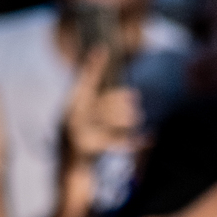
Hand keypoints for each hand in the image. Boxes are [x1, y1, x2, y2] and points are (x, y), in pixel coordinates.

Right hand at [62, 45, 141, 167]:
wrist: (68, 166)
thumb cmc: (81, 134)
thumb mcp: (83, 112)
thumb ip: (95, 93)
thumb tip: (111, 68)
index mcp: (72, 104)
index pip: (84, 82)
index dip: (93, 67)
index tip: (102, 50)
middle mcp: (72, 116)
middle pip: (100, 104)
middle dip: (118, 101)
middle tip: (136, 99)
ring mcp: (78, 133)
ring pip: (106, 122)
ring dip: (124, 118)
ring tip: (138, 116)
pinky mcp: (87, 149)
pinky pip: (114, 143)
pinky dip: (133, 141)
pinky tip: (149, 137)